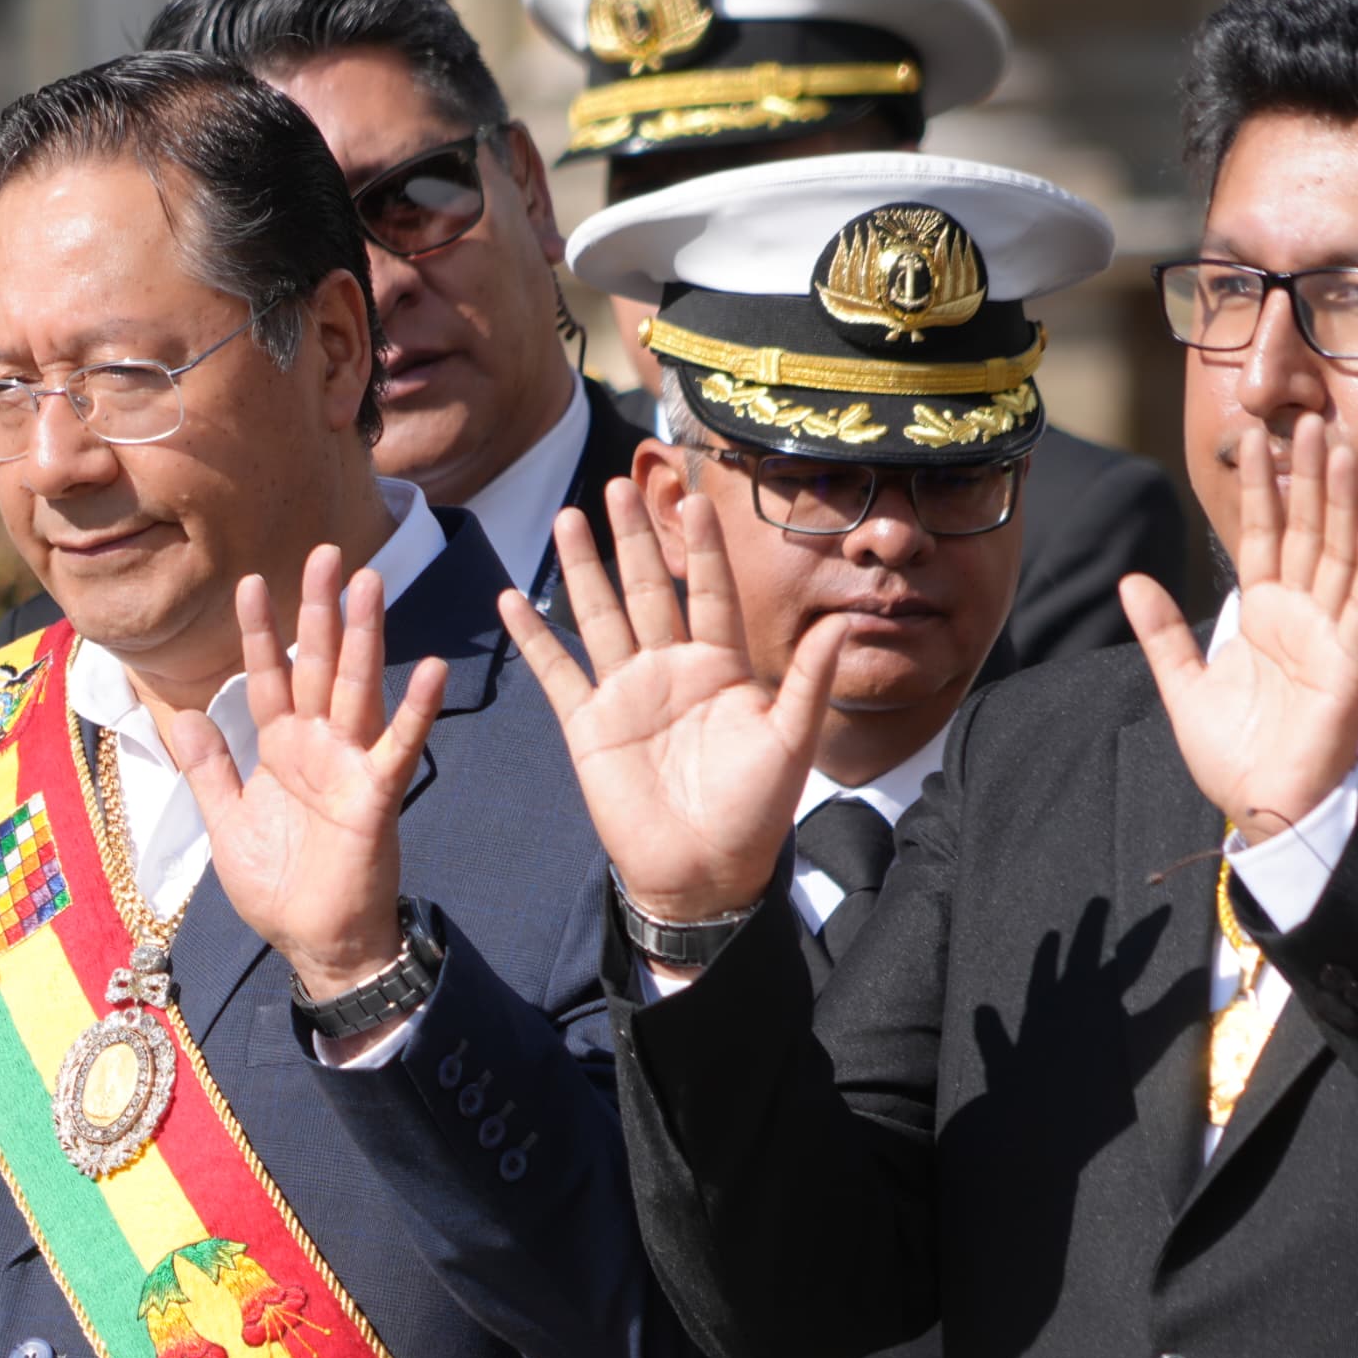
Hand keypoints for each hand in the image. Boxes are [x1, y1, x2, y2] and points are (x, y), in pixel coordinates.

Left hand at [164, 550, 446, 999]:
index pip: (268, 676)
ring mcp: (351, 765)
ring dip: (365, 636)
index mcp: (282, 749)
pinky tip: (431, 670)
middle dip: (320, 610)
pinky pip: (399, 746)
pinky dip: (416, 710)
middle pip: (319, 664)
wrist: (315, 943)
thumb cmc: (279, 888)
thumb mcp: (226, 824)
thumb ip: (208, 769)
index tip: (251, 582)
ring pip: (358, 687)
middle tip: (326, 552)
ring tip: (370, 584)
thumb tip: (183, 716)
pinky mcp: (376, 795)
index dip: (260, 632)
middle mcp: (319, 746)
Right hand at [498, 480, 841, 929]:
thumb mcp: (790, 741)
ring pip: (601, 615)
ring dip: (584, 568)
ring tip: (569, 518)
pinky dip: (534, 637)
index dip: (703, 547)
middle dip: (635, 538)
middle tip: (621, 485)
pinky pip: (556, 671)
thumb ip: (808, 679)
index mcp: (721, 667)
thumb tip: (845, 620)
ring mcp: (626, 693)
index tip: (696, 497)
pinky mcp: (589, 724)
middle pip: (650, 589)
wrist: (702, 872)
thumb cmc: (754, 812)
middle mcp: (671, 669)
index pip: (711, 591)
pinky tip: (512, 600)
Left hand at [1118, 410, 1357, 839]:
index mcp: (1262, 615)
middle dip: (1306, 477)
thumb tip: (1131, 580)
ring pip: (1338, 554)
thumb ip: (1163, 633)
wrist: (1264, 808)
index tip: (1254, 438)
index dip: (1259, 489)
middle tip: (1309, 418)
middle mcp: (1299, 615)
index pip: (1263, 537)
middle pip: (1306, 531)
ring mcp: (1329, 635)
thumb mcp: (1184, 686)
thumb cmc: (1233, 754)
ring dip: (1342, 503)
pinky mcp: (1350, 665)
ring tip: (1342, 450)